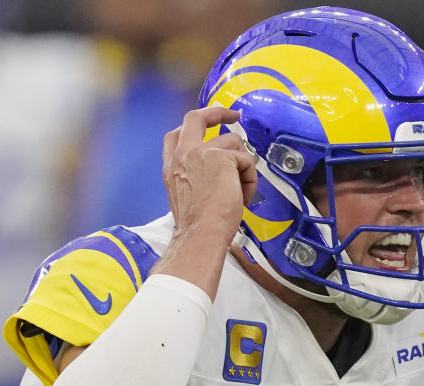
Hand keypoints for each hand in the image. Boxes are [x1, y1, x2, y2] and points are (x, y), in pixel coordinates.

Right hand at [153, 107, 257, 296]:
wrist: (200, 234)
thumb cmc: (198, 225)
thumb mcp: (187, 196)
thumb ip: (197, 176)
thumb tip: (221, 170)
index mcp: (173, 165)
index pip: (177, 134)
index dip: (195, 125)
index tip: (208, 122)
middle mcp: (183, 154)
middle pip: (197, 117)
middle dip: (217, 112)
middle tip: (234, 116)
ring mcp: (201, 153)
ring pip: (234, 144)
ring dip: (243, 167)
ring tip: (240, 191)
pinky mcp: (221, 157)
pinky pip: (246, 161)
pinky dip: (250, 179)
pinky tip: (243, 196)